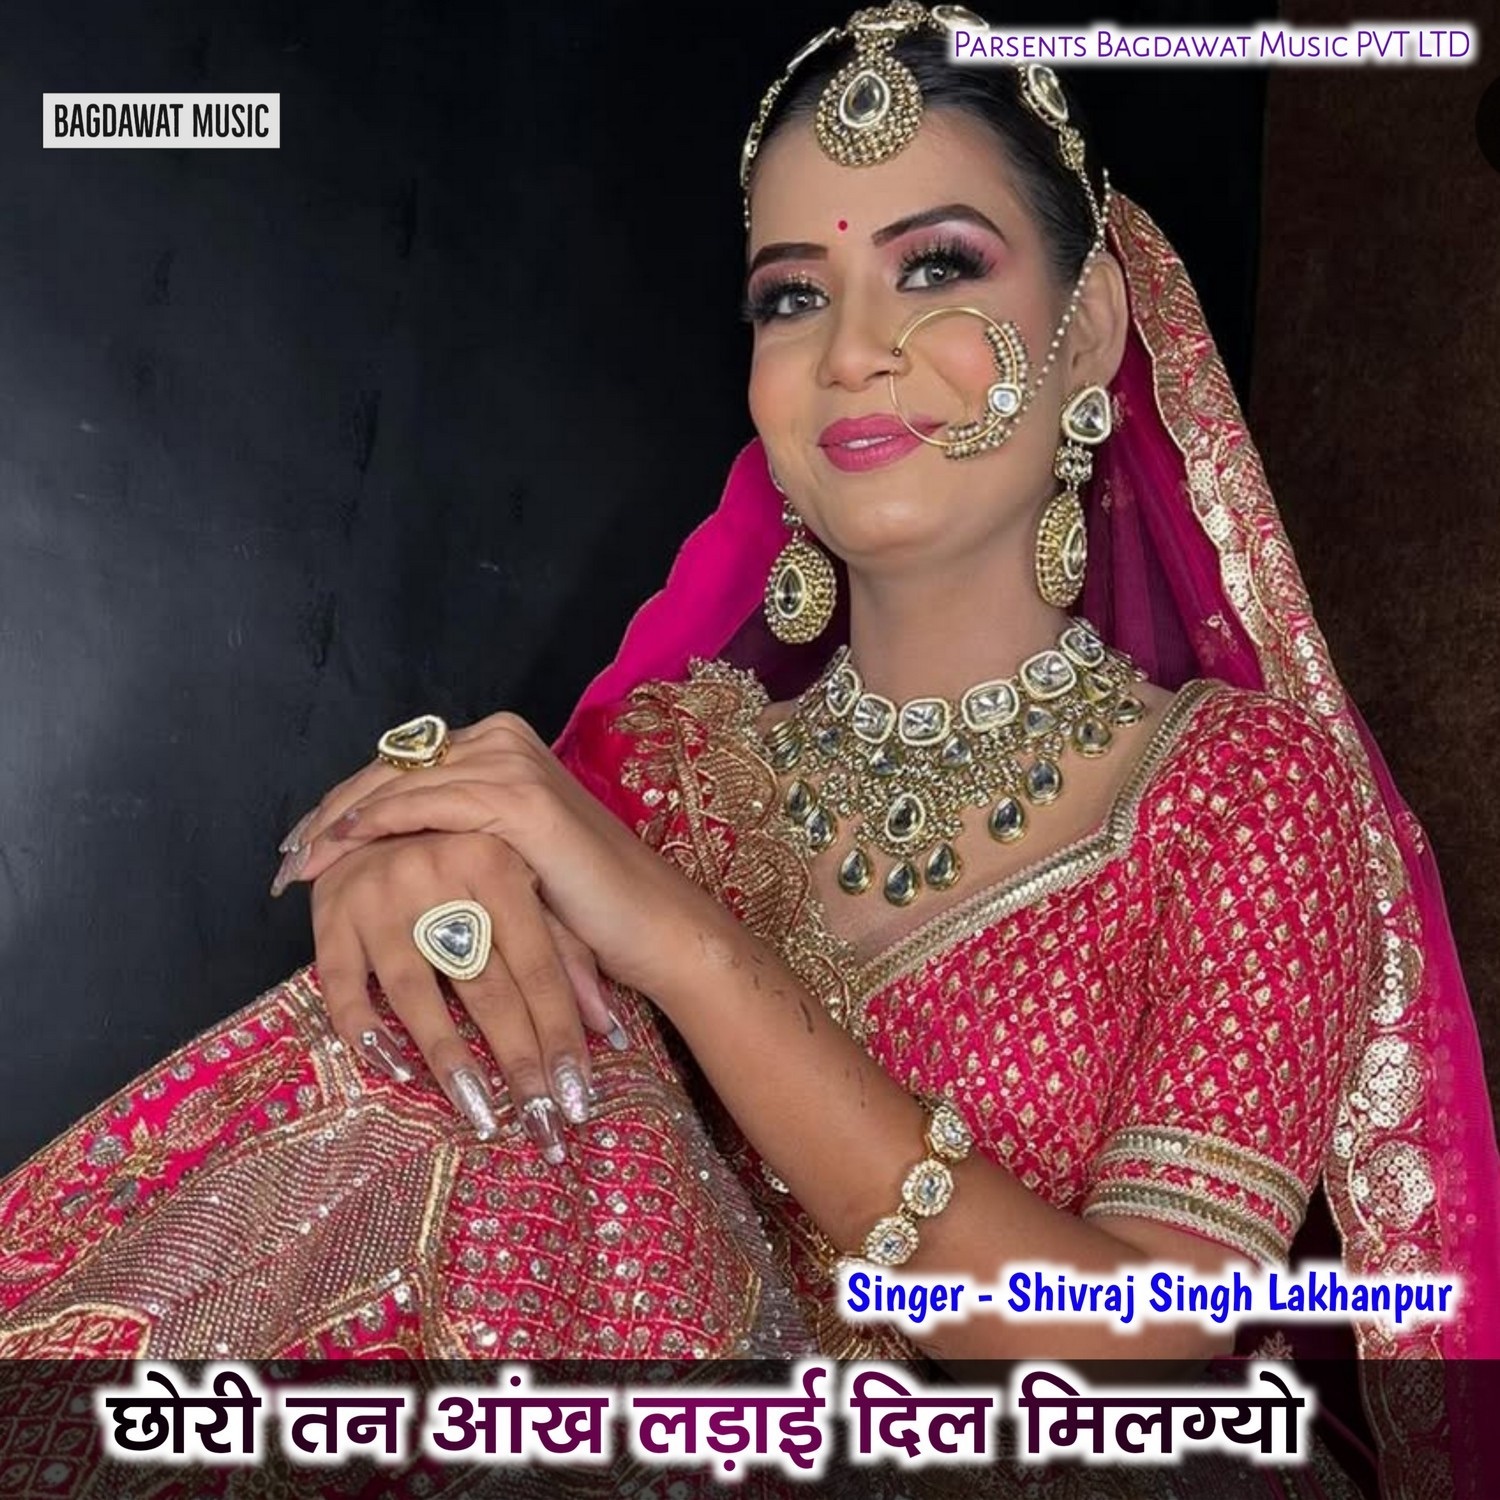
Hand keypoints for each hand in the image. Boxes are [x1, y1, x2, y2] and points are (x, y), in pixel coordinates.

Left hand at [286, 712, 725, 1003]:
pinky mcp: (519, 799)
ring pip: (399, 783)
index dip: (345, 804)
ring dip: (340, 824)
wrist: (646, 923)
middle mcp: (503, 739)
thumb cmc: (579, 901)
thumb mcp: (499, 856)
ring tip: (300, 865)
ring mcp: (512, 763)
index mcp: (498, 743)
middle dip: (330, 815)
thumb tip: (375, 849)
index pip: (400, 766)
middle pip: (390, 767)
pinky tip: (343, 849)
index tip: (301, 847)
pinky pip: (426, 804)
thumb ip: (449, 832)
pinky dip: (378, 824)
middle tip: (285, 861)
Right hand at [312, 827, 627, 1155]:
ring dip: (451, 1062)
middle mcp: (434, 870)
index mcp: (493, 858)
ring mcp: (377, 893)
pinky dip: (366, 1033)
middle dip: (518, 1061)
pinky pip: (343, 987)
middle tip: (542, 1122)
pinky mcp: (329, 914)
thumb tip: (611, 1029)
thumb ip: (566, 952)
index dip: (559, 1033)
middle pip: (486, 986)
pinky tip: (396, 1072)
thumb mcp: (531, 888)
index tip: (579, 1096)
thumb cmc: (476, 857)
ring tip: (483, 1115)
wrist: (390, 808)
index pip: (537, 965)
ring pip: (418, 995)